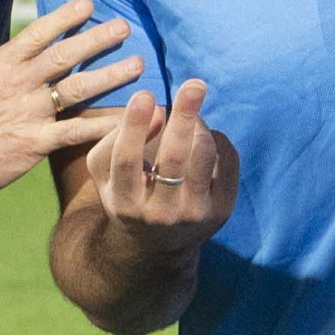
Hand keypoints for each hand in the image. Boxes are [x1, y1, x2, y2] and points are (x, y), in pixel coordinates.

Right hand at [0, 0, 143, 190]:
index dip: (65, 16)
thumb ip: (16, 60)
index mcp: (4, 63)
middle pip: (63, 56)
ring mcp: (28, 112)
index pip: (38, 33)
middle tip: (123, 27)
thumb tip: (45, 38)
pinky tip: (124, 119)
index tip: (89, 3)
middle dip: (96, 39)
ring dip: (109, 75)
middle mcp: (18, 83)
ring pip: (76, 88)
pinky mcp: (36, 141)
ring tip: (137, 64)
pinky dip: (100, 125)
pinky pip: (74, 131)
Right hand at [85, 79, 238, 256]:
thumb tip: (154, 111)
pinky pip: (228, 162)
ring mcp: (194, 214)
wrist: (156, 249)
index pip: (126, 161)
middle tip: (194, 85)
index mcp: (125, 202)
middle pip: (174, 158)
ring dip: (199, 124)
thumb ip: (115, 138)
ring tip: (191, 115)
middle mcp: (160, 213)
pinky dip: (219, 138)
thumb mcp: (105, 173)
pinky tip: (206, 135)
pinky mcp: (222, 210)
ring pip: (204, 156)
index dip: (134, 126)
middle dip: (184, 116)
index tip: (145, 94)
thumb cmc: (127, 194)